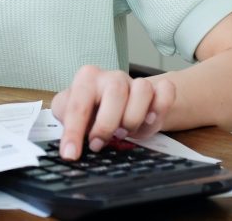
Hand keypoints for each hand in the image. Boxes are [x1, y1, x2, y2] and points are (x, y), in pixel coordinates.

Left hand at [51, 65, 175, 159]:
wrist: (116, 104)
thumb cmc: (92, 110)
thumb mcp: (71, 113)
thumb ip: (66, 120)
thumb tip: (67, 141)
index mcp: (87, 79)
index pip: (78, 104)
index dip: (74, 131)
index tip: (71, 153)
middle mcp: (111, 77)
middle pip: (115, 91)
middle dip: (107, 124)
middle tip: (99, 143)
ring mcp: (134, 82)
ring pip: (142, 89)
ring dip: (133, 117)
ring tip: (123, 131)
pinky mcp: (155, 91)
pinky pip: (166, 90)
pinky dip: (161, 106)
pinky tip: (150, 119)